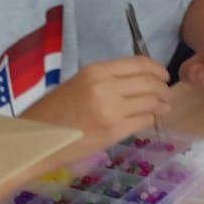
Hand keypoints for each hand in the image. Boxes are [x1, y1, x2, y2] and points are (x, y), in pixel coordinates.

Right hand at [24, 57, 170, 137]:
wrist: (36, 139)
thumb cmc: (54, 111)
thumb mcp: (78, 83)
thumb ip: (107, 78)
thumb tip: (139, 78)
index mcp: (95, 71)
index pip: (139, 64)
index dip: (157, 68)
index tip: (163, 74)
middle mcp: (106, 87)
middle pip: (150, 82)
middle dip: (163, 87)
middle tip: (167, 92)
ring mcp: (112, 111)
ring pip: (151, 102)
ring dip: (162, 104)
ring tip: (164, 106)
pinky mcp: (114, 132)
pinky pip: (143, 120)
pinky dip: (151, 118)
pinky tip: (151, 118)